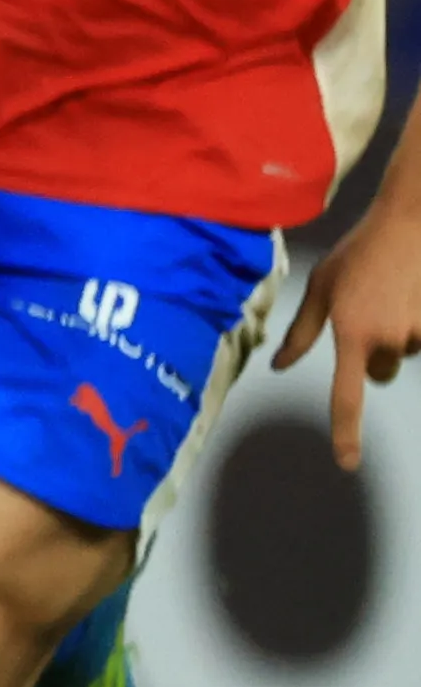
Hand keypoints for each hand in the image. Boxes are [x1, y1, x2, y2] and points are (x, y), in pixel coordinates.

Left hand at [275, 200, 420, 468]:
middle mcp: (389, 340)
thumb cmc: (359, 254)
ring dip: (395, 337)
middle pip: (378, 375)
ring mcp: (420, 333)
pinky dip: (416, 326)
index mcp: (353, 335)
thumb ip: (301, 332)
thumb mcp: (320, 288)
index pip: (347, 396)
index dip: (347, 433)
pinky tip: (408, 295)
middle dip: (372, 357)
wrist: (410, 224)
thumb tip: (280, 365)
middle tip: (366, 316)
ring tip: (389, 296)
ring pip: (402, 356)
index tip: (347, 463)